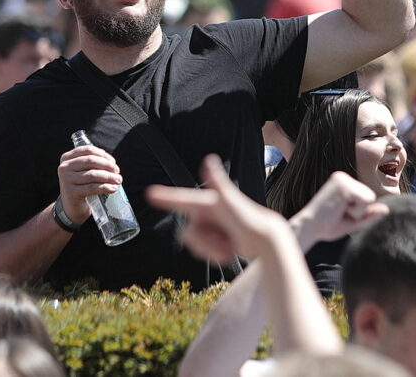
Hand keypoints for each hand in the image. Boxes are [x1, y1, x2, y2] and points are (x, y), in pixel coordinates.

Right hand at [56, 145, 122, 222]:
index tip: (113, 162)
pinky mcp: (71, 192)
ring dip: (109, 177)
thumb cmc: (81, 185)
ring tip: (118, 180)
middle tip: (117, 171)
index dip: (103, 155)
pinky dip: (104, 187)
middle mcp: (64, 167)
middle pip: (91, 161)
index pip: (88, 150)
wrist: (71, 206)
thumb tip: (112, 163)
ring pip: (92, 174)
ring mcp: (66, 180)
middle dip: (107, 165)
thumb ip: (93, 162)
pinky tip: (113, 188)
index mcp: (67, 158)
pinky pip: (92, 188)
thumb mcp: (82, 170)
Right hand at [147, 154, 289, 263]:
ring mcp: (210, 228)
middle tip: (224, 244)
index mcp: (206, 203)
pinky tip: (231, 250)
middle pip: (188, 234)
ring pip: (195, 246)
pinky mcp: (215, 239)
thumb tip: (209, 159)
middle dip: (204, 244)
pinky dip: (216, 256)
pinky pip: (203, 253)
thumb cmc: (249, 219)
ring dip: (212, 251)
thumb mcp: (230, 202)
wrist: (266, 240)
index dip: (165, 197)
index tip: (149, 193)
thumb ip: (218, 183)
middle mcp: (206, 214)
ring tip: (230, 246)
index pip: (181, 199)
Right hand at [291, 172, 388, 249]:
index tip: (339, 214)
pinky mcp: (344, 185)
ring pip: (369, 198)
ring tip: (338, 212)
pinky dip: (356, 211)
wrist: (309, 229)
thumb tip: (386, 209)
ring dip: (357, 212)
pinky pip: (365, 200)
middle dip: (359, 212)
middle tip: (338, 214)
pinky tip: (339, 210)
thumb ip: (368, 215)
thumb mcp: (352, 222)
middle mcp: (343, 177)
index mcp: (343, 183)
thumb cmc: (326, 226)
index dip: (358, 212)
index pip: (366, 198)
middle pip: (370, 197)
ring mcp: (343, 179)